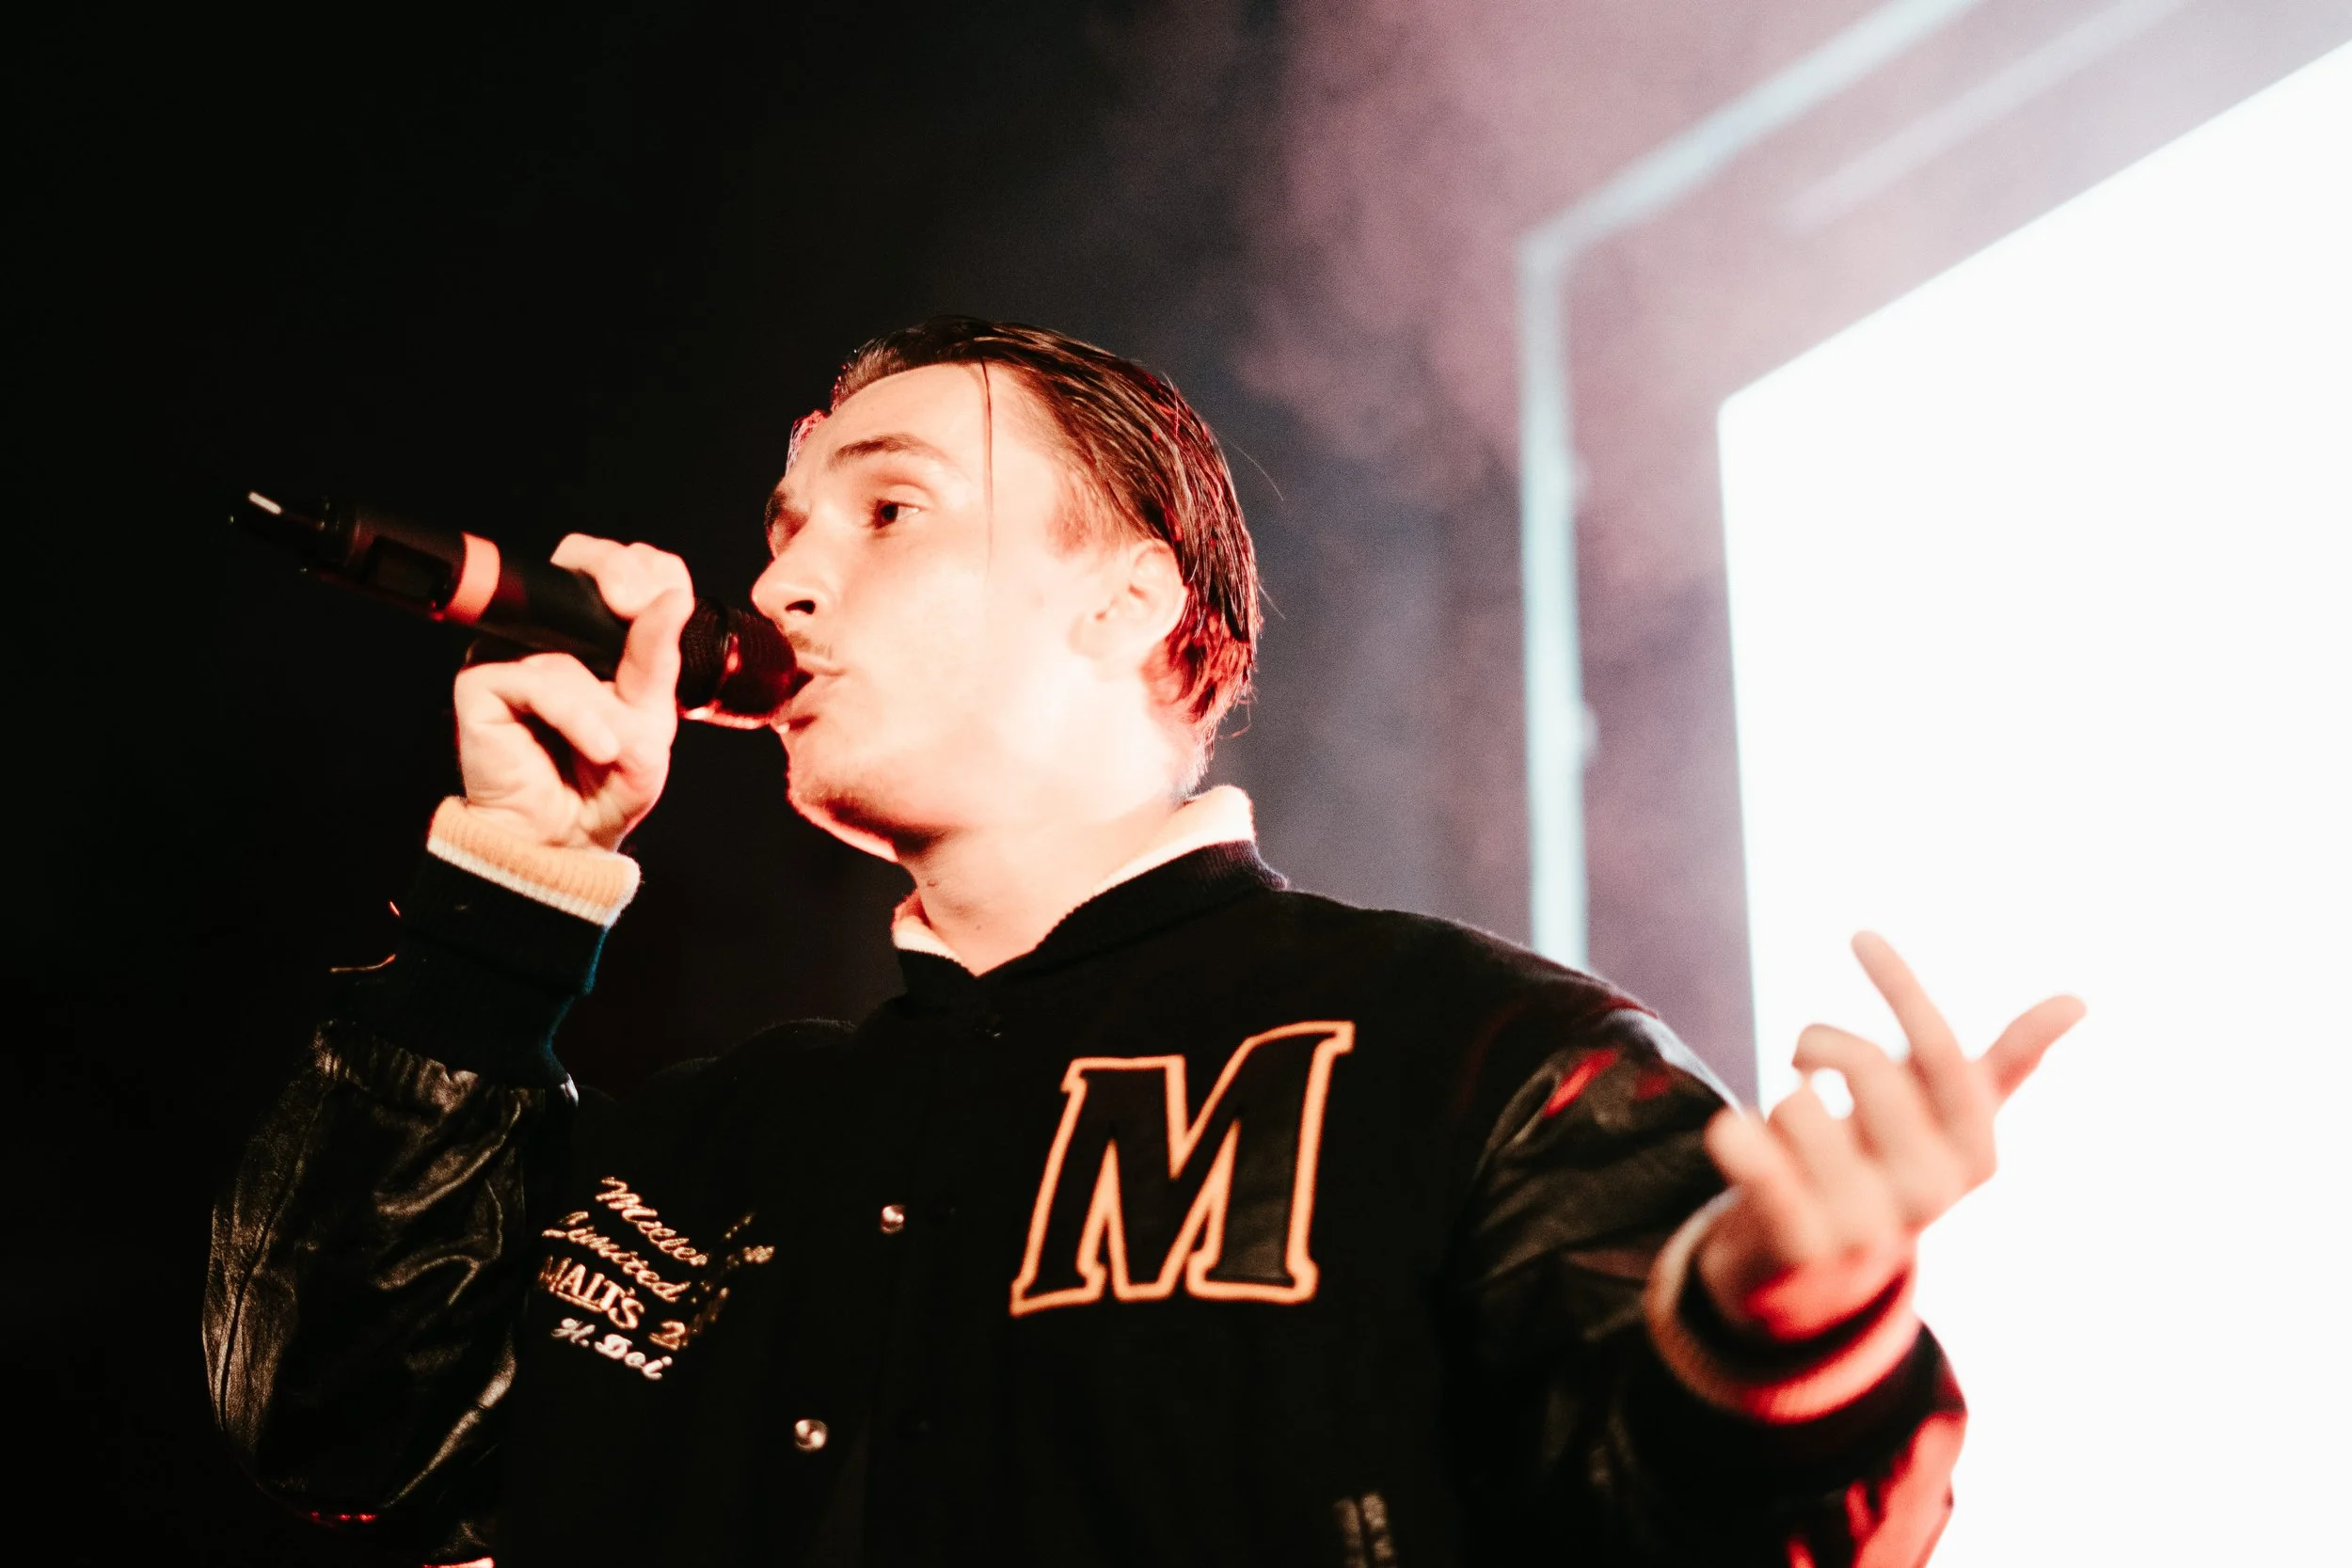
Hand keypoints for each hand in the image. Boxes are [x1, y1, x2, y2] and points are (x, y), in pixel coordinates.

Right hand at [451, 536, 694, 850]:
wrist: (565, 838)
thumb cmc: (606, 781)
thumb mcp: (650, 720)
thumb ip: (658, 658)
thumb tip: (672, 599)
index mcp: (598, 633)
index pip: (624, 566)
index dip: (647, 568)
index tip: (673, 596)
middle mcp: (551, 634)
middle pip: (582, 562)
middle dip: (622, 583)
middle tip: (638, 611)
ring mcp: (512, 652)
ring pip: (568, 645)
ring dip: (605, 702)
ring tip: (615, 747)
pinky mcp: (481, 681)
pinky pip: (537, 679)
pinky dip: (576, 716)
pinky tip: (597, 747)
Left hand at [1693, 932, 2084, 1341]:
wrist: (1817, 1277)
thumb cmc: (1885, 1168)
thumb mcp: (1949, 1120)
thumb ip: (2008, 1063)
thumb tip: (2079, 1000)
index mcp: (1975, 1153)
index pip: (1943, 1055)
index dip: (1903, 988)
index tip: (1860, 935)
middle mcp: (1931, 1193)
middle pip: (1864, 1066)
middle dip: (1819, 1043)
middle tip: (1804, 1062)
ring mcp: (1867, 1225)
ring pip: (1794, 1102)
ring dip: (1776, 1103)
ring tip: (1788, 1137)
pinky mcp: (1798, 1245)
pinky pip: (1748, 1150)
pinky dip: (1733, 1133)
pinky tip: (1737, 1138)